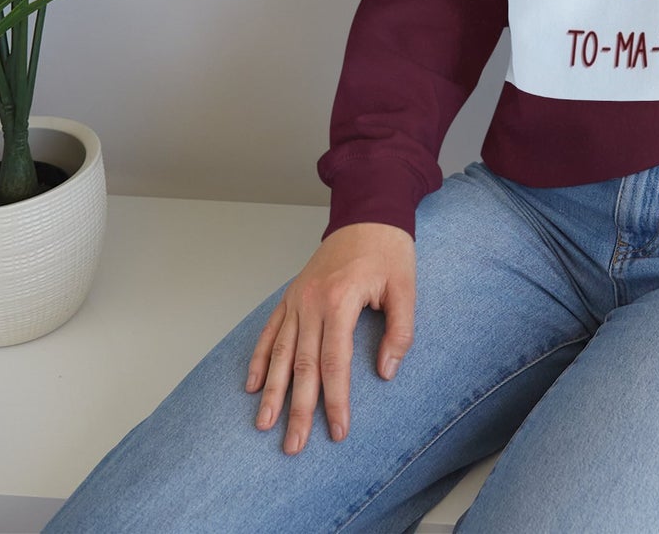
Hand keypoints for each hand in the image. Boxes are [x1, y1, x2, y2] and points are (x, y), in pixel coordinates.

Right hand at [246, 221, 414, 454]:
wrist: (368, 212)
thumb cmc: (389, 250)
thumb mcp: (405, 288)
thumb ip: (400, 331)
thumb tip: (385, 372)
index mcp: (340, 301)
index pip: (334, 362)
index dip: (336, 400)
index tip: (337, 430)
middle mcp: (312, 302)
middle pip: (302, 365)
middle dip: (297, 408)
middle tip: (293, 445)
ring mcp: (298, 298)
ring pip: (279, 352)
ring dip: (271, 391)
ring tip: (264, 424)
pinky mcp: (292, 295)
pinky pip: (270, 330)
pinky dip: (259, 358)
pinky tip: (252, 384)